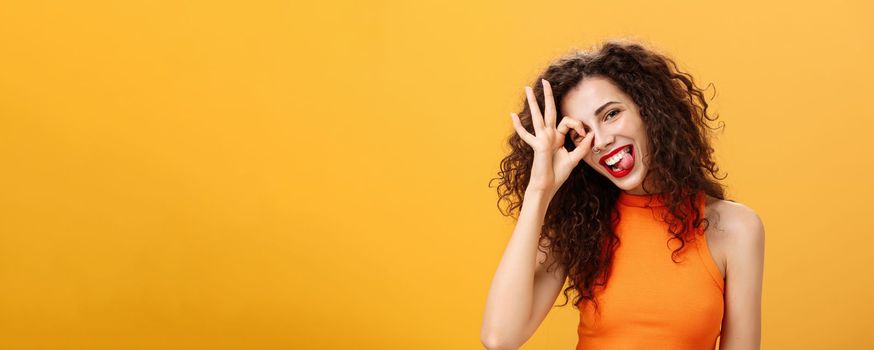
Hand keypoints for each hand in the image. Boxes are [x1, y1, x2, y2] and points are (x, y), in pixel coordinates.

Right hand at [511, 79, 593, 195]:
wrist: (547, 186)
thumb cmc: (558, 174)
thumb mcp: (574, 159)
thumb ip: (582, 147)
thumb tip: (590, 134)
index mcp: (557, 137)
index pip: (567, 121)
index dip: (577, 124)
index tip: (584, 133)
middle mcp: (548, 135)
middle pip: (548, 110)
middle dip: (547, 95)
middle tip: (545, 81)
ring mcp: (541, 139)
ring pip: (537, 116)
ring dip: (532, 102)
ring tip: (527, 89)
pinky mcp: (538, 145)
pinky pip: (526, 134)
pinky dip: (518, 126)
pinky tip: (512, 115)